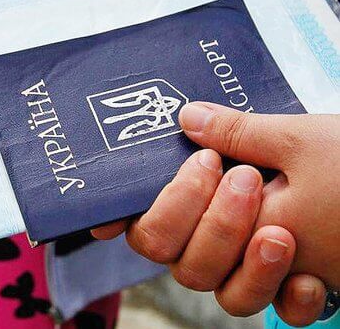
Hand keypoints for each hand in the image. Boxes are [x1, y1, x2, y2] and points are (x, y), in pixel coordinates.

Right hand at [93, 103, 339, 325]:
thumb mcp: (293, 138)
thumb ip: (236, 132)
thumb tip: (186, 115)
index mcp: (210, 199)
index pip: (150, 221)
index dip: (124, 219)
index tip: (113, 216)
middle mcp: (222, 238)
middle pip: (177, 260)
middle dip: (206, 223)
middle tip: (243, 179)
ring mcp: (254, 267)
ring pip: (221, 293)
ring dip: (244, 265)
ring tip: (280, 233)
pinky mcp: (290, 288)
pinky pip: (275, 312)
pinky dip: (290, 299)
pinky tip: (311, 278)